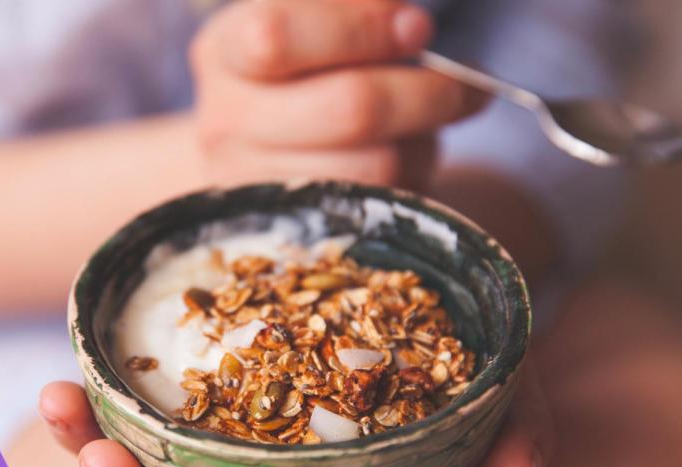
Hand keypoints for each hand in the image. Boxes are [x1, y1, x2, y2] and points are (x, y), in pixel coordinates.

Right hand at [192, 0, 487, 190]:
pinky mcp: (300, 230)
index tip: (416, 27)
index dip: (357, 29)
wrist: (261, 147)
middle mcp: (227, 123)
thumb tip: (404, 22)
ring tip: (431, 115)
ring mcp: (258, 184)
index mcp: (224, 52)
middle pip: (347, 108)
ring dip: (423, 136)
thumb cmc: (302, 68)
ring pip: (376, 164)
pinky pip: (382, 202)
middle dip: (422, 90)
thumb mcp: (312, 20)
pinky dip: (411, 172)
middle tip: (458, 81)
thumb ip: (352, 11)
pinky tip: (407, 150)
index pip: (273, 39)